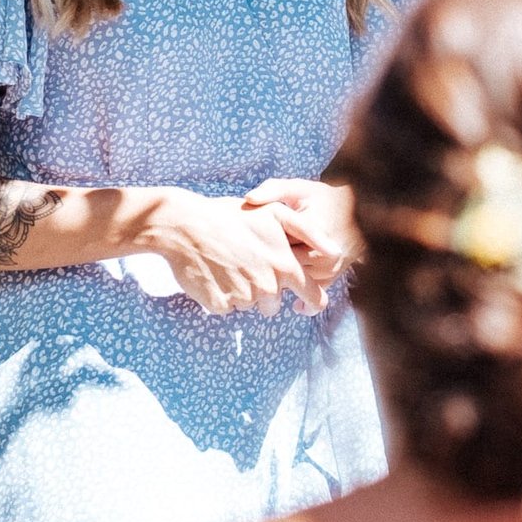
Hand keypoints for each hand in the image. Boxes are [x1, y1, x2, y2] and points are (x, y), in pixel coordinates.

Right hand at [137, 189, 314, 316]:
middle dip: (266, 290)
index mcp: (284, 266)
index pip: (313, 297)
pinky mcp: (219, 306)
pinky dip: (223, 295)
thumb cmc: (232, 216)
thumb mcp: (276, 213)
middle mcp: (267, 286)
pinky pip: (228, 308)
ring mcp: (242, 298)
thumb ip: (310, 233)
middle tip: (248, 262)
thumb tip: (336, 252)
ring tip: (230, 264)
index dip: (311, 300)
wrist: (185, 225)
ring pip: (250, 305)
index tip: (304, 302)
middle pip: (275, 304)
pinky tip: (215, 273)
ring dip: (243, 292)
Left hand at [243, 178, 359, 302]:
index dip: (257, 245)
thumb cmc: (322, 197)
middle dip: (266, 266)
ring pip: (296, 282)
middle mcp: (323, 252)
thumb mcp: (299, 188)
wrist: (358, 208)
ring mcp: (329, 267)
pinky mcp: (333, 275)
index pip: (277, 244)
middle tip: (247, 263)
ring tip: (260, 272)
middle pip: (284, 267)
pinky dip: (296, 292)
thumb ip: (272, 190)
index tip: (244, 242)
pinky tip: (282, 287)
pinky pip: (310, 291)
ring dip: (279, 280)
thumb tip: (248, 199)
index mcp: (312, 228)